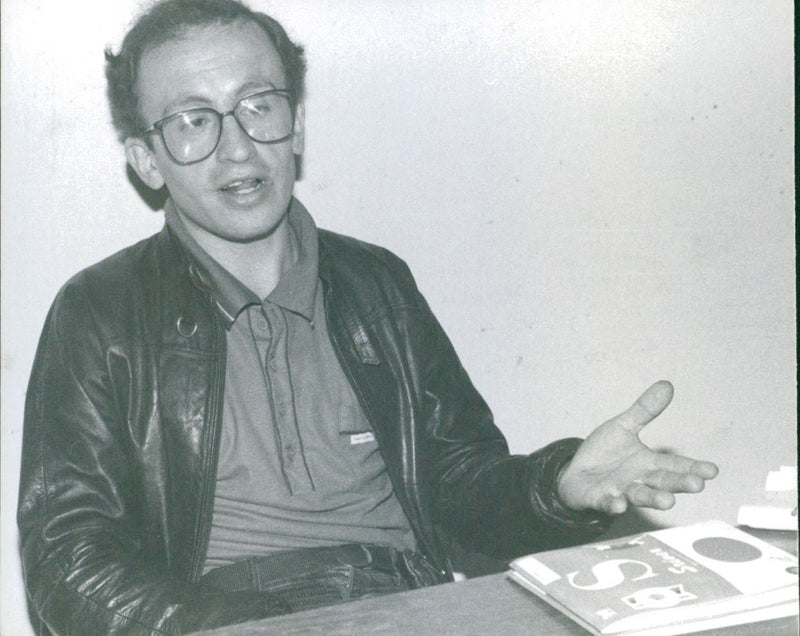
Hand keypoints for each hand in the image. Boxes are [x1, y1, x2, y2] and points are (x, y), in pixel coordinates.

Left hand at [556, 381, 718, 514]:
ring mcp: (621, 491)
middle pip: (662, 482)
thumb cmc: (604, 453)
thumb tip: (666, 385)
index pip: (675, 465)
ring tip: (668, 502)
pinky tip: (618, 504)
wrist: (576, 473)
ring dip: (654, 499)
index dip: (693, 468)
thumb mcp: (623, 427)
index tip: (712, 470)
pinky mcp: (600, 499)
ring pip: (640, 497)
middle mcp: (639, 480)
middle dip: (679, 483)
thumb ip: (644, 411)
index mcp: (648, 463)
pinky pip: (608, 503)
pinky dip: (613, 505)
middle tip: (697, 485)